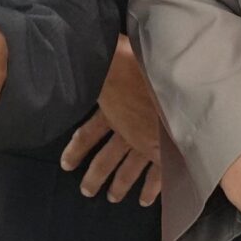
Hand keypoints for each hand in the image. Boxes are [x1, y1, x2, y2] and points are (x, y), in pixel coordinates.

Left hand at [60, 36, 167, 203]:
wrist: (174, 85)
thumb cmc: (144, 67)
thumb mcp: (119, 57)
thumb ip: (107, 55)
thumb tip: (84, 40)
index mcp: (112, 111)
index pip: (87, 134)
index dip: (76, 149)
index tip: (66, 164)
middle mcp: (126, 131)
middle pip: (105, 160)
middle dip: (95, 176)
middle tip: (87, 191)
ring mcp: (146, 144)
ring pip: (128, 170)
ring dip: (119, 185)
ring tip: (111, 197)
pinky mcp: (166, 151)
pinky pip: (157, 175)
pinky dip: (150, 188)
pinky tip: (144, 200)